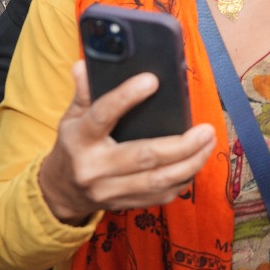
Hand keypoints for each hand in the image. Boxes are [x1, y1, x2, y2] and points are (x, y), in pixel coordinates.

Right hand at [37, 61, 216, 224]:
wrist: (60, 192)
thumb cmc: (74, 146)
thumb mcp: (72, 117)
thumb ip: (84, 92)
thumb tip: (85, 65)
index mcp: (80, 139)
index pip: (102, 116)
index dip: (126, 97)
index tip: (152, 80)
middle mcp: (94, 167)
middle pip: (144, 156)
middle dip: (181, 144)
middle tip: (206, 129)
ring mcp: (109, 190)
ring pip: (158, 180)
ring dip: (191, 162)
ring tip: (209, 142)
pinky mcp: (124, 204)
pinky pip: (160, 196)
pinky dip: (183, 180)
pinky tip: (197, 162)